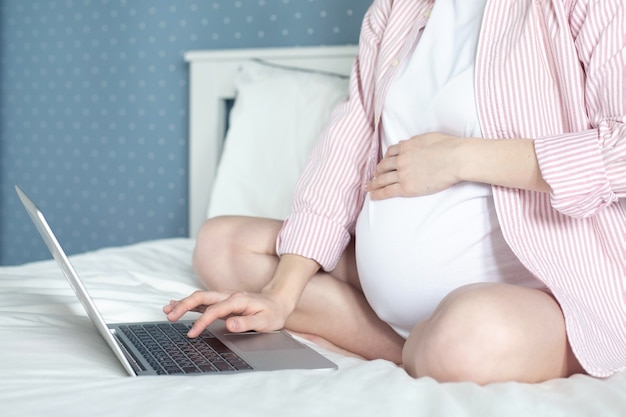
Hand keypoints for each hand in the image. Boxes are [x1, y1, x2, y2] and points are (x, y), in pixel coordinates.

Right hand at [163, 289, 290, 337]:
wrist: (278, 301)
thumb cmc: (272, 313)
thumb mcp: (264, 321)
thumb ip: (246, 322)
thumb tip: (229, 324)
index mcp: (237, 300)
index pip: (214, 310)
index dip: (201, 321)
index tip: (191, 333)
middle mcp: (229, 296)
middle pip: (202, 297)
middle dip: (184, 305)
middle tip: (170, 316)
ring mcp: (225, 297)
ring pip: (200, 298)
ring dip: (183, 302)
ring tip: (167, 310)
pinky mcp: (223, 302)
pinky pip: (203, 301)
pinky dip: (189, 303)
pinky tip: (177, 305)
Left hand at [366, 132, 462, 199]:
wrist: (455, 159)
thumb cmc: (448, 147)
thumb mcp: (428, 138)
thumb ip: (415, 142)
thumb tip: (406, 143)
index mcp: (406, 147)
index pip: (390, 152)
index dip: (385, 158)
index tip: (383, 163)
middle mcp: (401, 159)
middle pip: (383, 166)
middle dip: (377, 171)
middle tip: (374, 177)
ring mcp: (402, 173)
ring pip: (382, 179)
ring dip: (373, 183)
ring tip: (368, 187)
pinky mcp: (407, 187)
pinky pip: (387, 191)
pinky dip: (378, 194)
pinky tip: (372, 196)